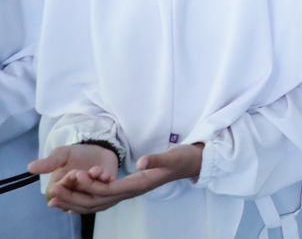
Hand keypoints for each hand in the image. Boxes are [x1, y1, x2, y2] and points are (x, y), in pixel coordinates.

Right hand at [31, 143, 117, 211]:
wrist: (98, 149)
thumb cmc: (76, 155)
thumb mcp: (62, 155)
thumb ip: (49, 163)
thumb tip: (30, 167)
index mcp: (58, 189)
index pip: (55, 195)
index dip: (62, 186)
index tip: (70, 173)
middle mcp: (73, 195)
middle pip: (72, 198)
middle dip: (77, 186)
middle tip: (78, 172)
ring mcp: (89, 195)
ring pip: (88, 197)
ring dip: (90, 184)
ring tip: (93, 171)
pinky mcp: (106, 191)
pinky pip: (105, 191)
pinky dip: (104, 181)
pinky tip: (104, 173)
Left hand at [67, 144, 202, 208]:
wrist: (189, 164)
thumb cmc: (182, 159)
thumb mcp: (173, 156)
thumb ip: (157, 159)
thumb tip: (141, 162)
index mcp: (139, 185)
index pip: (108, 190)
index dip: (90, 185)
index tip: (73, 176)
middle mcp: (130, 192)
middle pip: (97, 201)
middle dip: (74, 197)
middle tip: (53, 190)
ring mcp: (127, 193)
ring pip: (96, 204)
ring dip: (75, 202)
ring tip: (54, 198)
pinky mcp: (125, 190)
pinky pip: (101, 200)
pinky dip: (84, 200)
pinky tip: (72, 199)